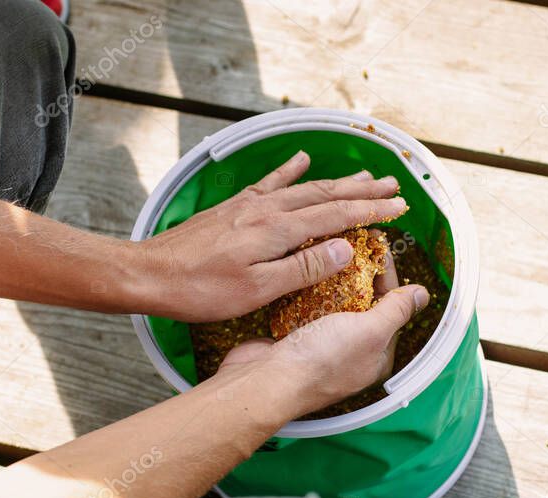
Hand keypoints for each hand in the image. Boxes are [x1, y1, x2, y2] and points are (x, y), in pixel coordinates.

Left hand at [134, 151, 405, 321]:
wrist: (149, 274)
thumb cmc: (200, 290)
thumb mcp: (257, 290)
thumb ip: (302, 268)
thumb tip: (344, 250)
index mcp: (276, 230)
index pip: (335, 216)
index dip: (370, 211)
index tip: (398, 207)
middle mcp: (265, 209)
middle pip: (324, 194)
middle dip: (362, 191)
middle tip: (393, 186)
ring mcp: (247, 205)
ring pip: (302, 186)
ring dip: (336, 180)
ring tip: (363, 175)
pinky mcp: (232, 208)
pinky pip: (269, 183)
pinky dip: (289, 170)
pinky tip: (301, 159)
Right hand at [217, 245, 429, 415]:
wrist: (266, 379)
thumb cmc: (321, 361)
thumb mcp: (370, 331)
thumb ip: (396, 311)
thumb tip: (423, 294)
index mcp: (377, 354)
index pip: (391, 306)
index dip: (386, 273)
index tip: (377, 245)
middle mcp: (352, 351)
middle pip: (363, 302)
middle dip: (359, 272)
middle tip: (354, 242)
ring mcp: (323, 345)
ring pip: (333, 303)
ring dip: (333, 277)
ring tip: (331, 248)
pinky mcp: (296, 338)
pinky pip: (307, 307)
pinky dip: (308, 288)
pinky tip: (307, 269)